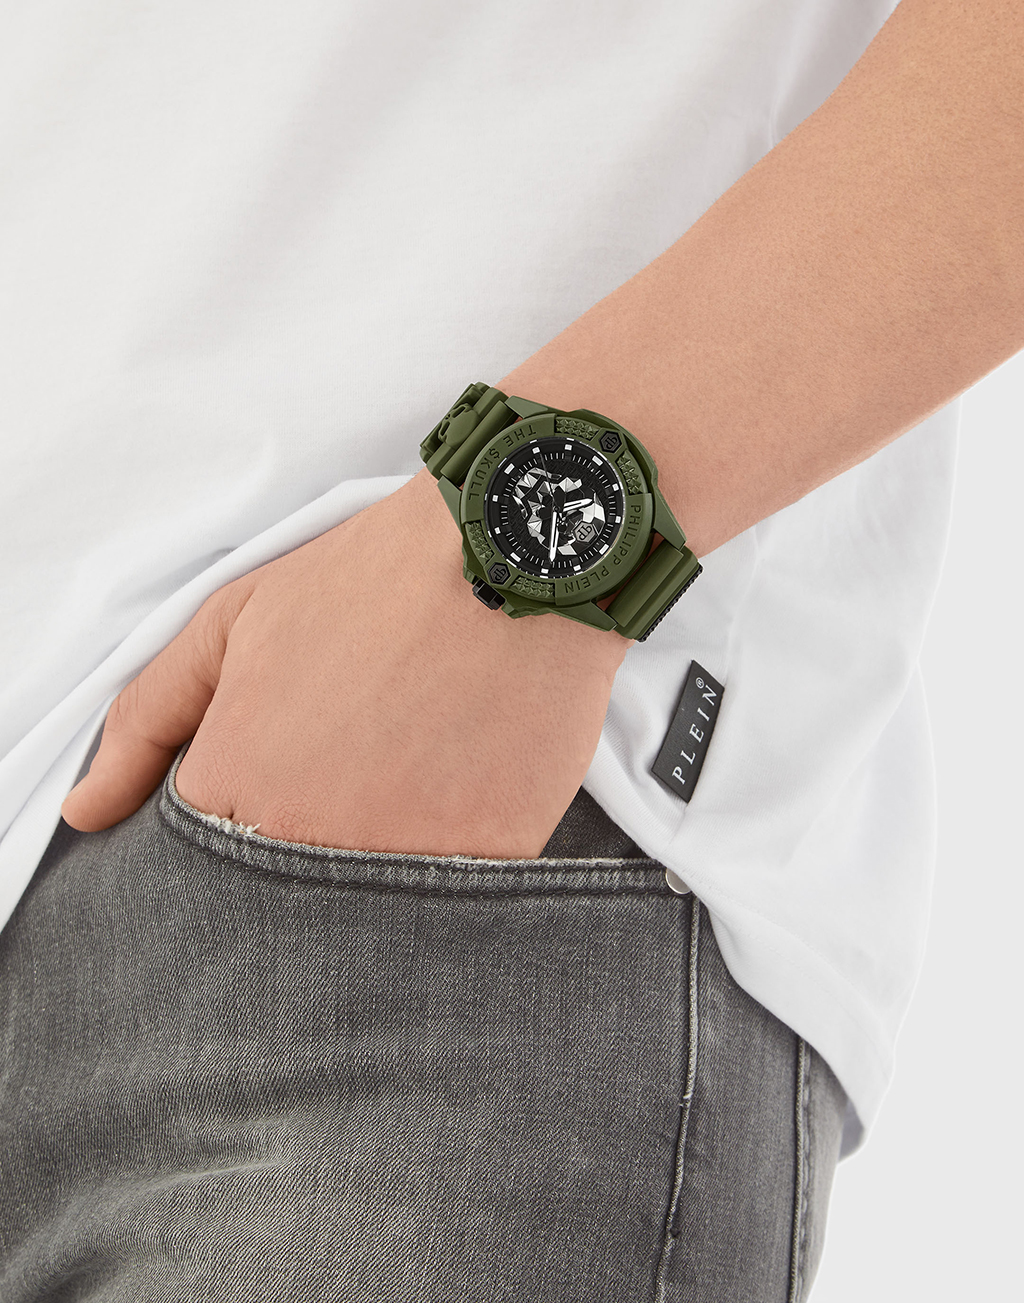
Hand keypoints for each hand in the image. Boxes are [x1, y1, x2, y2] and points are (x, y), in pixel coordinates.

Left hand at [61, 469, 628, 857]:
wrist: (510, 551)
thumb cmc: (372, 579)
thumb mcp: (232, 624)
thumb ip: (147, 721)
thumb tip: (87, 809)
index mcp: (240, 791)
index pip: (211, 861)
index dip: (251, 810)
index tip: (288, 769)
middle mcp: (316, 846)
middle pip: (293, 891)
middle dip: (315, 835)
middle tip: (358, 756)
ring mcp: (409, 862)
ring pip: (376, 900)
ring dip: (387, 845)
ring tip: (412, 755)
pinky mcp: (494, 861)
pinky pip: (458, 886)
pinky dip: (454, 844)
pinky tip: (462, 769)